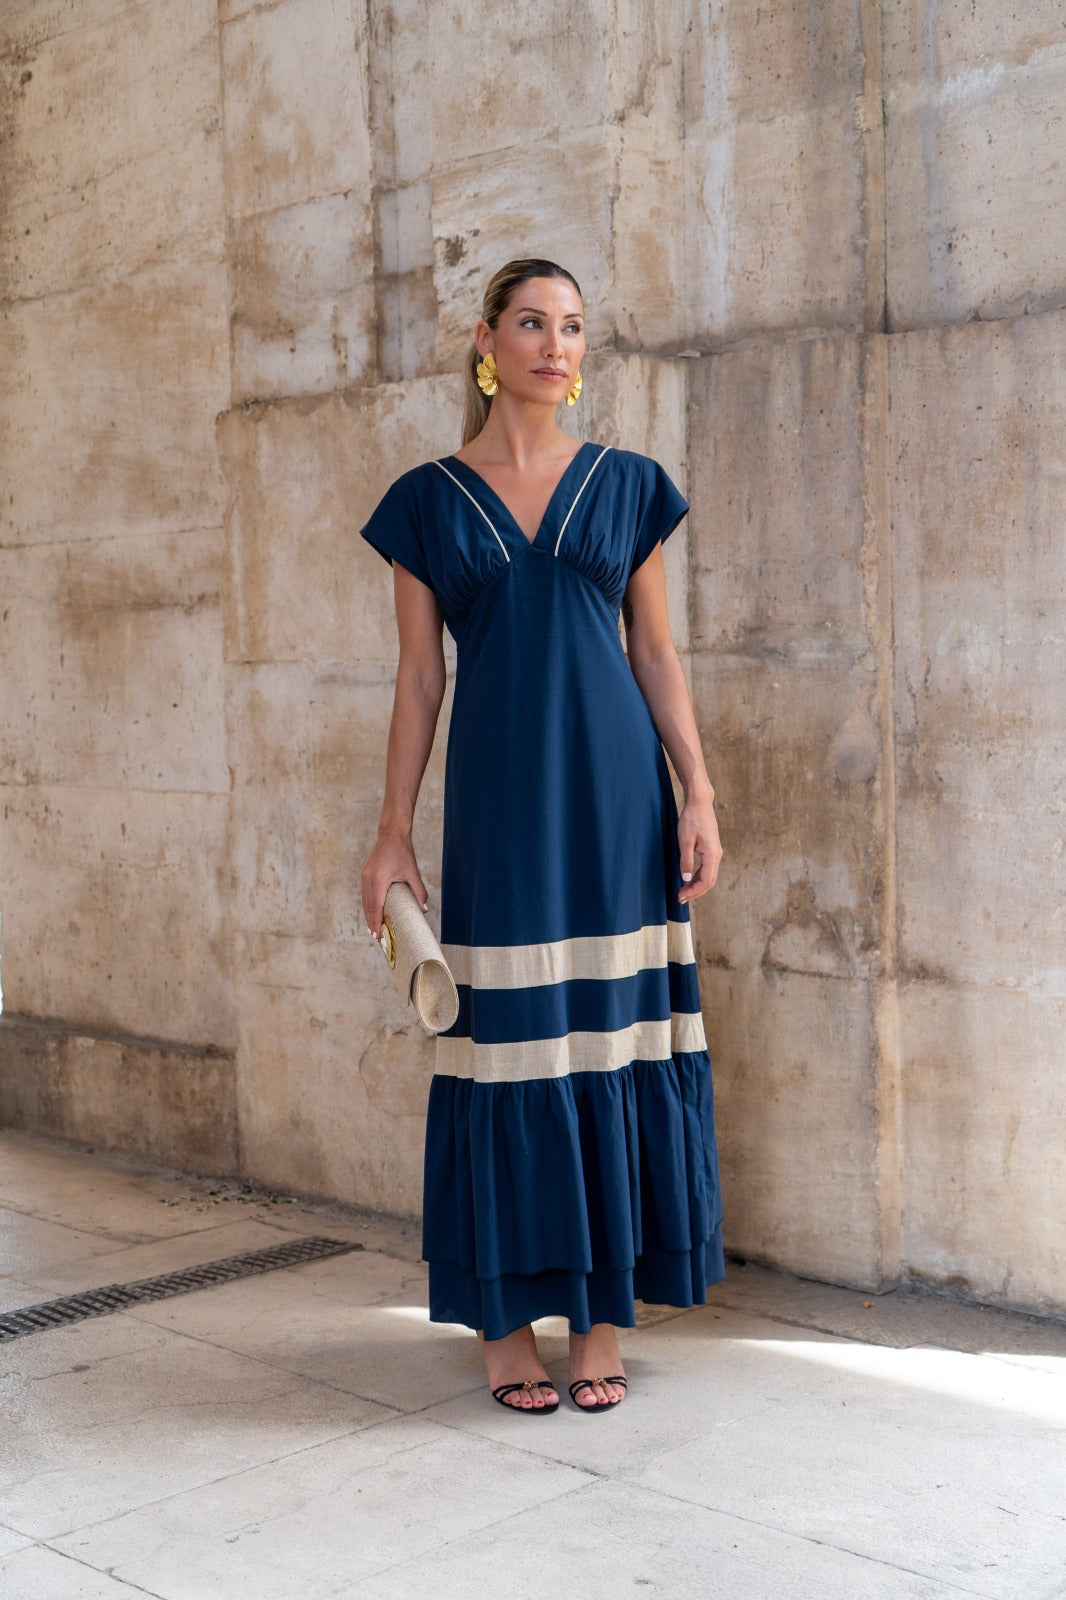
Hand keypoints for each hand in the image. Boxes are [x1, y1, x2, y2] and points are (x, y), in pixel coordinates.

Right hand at [360, 833, 428, 940]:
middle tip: (375, 937)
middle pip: (369, 906)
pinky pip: (364, 893)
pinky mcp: (364, 873)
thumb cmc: (403, 852)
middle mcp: (368, 879)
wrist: (392, 835)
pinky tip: (370, 912)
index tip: (378, 935)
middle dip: (371, 922)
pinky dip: (367, 905)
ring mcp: (364, 876)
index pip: (377, 907)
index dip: (377, 922)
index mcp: (379, 880)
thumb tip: (425, 909)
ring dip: (368, 915)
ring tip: (372, 929)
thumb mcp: (413, 873)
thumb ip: (419, 892)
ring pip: (365, 900)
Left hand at [677, 789, 721, 904]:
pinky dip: (698, 877)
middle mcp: (717, 856)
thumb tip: (685, 879)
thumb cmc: (691, 819)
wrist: (700, 803)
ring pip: (709, 876)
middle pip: (709, 882)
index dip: (693, 892)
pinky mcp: (712, 850)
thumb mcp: (685, 840)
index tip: (680, 896)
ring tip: (683, 891)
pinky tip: (688, 879)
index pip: (705, 881)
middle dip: (695, 892)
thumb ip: (686, 860)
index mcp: (712, 855)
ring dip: (696, 886)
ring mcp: (716, 853)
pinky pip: (707, 869)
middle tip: (680, 898)